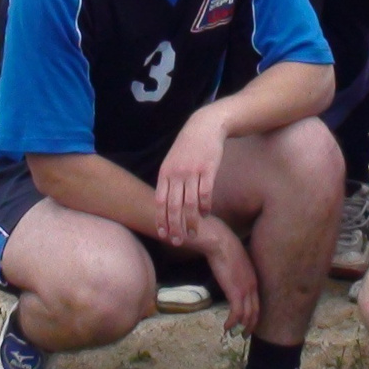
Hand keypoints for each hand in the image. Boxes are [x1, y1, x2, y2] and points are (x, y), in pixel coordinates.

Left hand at [153, 108, 226, 246]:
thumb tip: (163, 204)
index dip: (160, 219)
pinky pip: (206, 193)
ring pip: (190, 203)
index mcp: (165, 173)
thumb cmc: (187, 147)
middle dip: (174, 226)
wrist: (204, 126)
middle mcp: (176, 173)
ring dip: (191, 221)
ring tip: (193, 233)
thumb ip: (167, 181)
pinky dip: (205, 206)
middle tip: (177, 241)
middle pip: (174, 206)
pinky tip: (206, 214)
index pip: (160, 201)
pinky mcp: (208, 169)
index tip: (162, 234)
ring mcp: (192, 171)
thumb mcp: (171, 161)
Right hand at [191, 216, 259, 332]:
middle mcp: (252, 286)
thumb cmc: (224, 247)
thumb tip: (230, 275)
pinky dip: (232, 322)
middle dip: (250, 325)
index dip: (253, 314)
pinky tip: (226, 326)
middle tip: (244, 334)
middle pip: (255, 312)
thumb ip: (236, 271)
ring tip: (233, 334)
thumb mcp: (234, 262)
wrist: (221, 242)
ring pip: (247, 315)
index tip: (248, 322)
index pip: (257, 302)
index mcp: (253, 279)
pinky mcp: (235, 292)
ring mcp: (245, 290)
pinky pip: (236, 313)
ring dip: (240, 327)